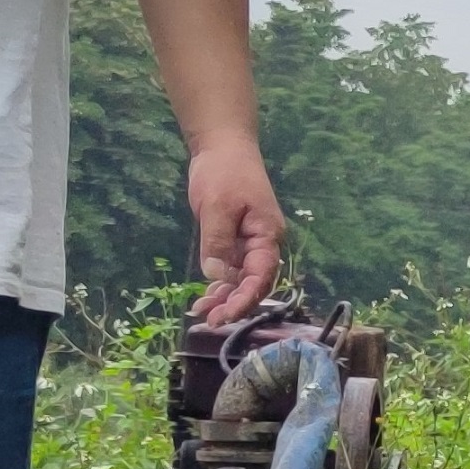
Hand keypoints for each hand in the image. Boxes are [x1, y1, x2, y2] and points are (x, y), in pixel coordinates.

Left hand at [188, 137, 285, 325]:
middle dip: (234, 304)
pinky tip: (206, 297)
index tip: (226, 315)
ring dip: (224, 297)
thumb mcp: (217, 206)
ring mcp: (249, 242)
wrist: (222, 147)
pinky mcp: (235, 239)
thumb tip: (216, 276)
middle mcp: (262, 243)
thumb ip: (217, 242)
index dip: (245, 299)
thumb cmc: (225, 172)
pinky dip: (219, 283)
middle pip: (253, 282)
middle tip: (210, 321)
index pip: (261, 276)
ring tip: (202, 313)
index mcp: (267, 235)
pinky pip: (230, 268)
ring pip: (241, 278)